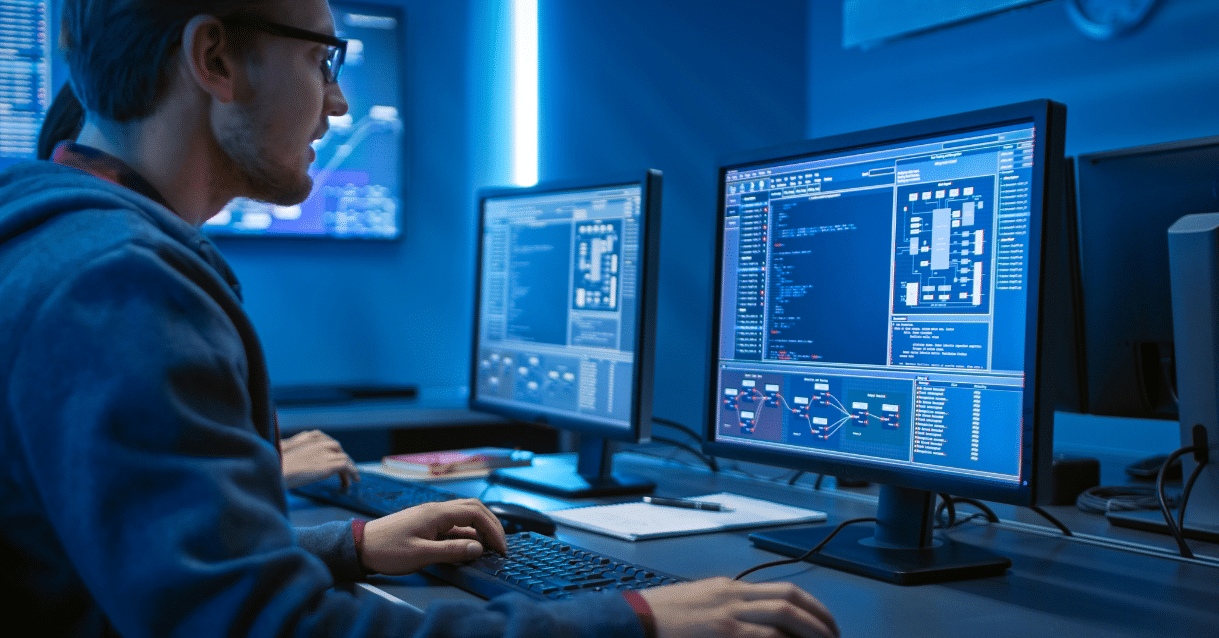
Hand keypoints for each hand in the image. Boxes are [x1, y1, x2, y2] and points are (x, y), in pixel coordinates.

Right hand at [280, 429, 358, 488]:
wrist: (278, 471)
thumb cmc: (278, 466)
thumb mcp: (288, 454)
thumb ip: (299, 453)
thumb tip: (304, 463)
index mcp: (309, 438)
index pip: (327, 441)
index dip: (334, 451)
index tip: (336, 458)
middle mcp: (320, 442)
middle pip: (337, 448)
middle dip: (343, 458)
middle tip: (346, 469)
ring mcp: (326, 453)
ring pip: (344, 457)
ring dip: (349, 468)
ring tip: (352, 478)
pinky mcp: (329, 464)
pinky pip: (346, 466)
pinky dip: (352, 473)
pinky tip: (352, 480)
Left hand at [360, 498, 508, 574]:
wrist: (360, 546)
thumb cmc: (387, 550)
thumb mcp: (421, 554)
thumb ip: (452, 551)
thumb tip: (478, 548)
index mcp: (437, 513)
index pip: (475, 514)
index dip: (493, 530)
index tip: (501, 547)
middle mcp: (436, 509)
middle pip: (473, 508)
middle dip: (491, 525)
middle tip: (501, 545)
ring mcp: (431, 515)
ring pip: (464, 513)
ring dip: (480, 527)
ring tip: (489, 545)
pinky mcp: (426, 523)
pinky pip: (453, 522)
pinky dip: (467, 532)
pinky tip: (468, 545)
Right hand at [640, 577, 838, 637]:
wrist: (632, 619)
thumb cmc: (659, 617)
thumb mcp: (699, 606)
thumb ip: (727, 609)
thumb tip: (755, 626)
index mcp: (728, 588)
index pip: (780, 590)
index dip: (809, 605)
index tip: (822, 622)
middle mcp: (732, 595)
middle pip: (789, 599)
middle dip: (819, 618)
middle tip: (834, 635)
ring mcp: (728, 614)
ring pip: (783, 615)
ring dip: (811, 630)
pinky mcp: (723, 631)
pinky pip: (764, 636)